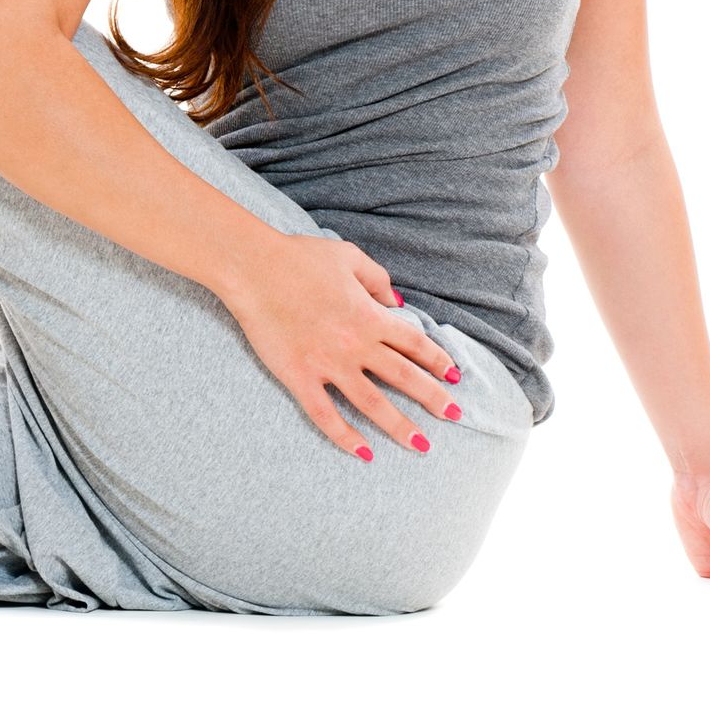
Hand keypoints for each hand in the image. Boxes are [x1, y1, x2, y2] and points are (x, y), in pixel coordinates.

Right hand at [219, 234, 463, 460]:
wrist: (253, 268)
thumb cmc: (299, 257)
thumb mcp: (348, 256)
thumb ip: (378, 278)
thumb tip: (397, 302)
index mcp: (369, 315)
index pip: (414, 343)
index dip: (438, 360)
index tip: (454, 376)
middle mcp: (355, 344)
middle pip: (404, 376)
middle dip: (434, 398)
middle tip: (456, 415)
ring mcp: (328, 364)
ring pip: (373, 403)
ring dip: (400, 426)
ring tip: (422, 446)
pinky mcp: (299, 377)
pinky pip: (325, 414)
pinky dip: (345, 436)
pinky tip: (364, 453)